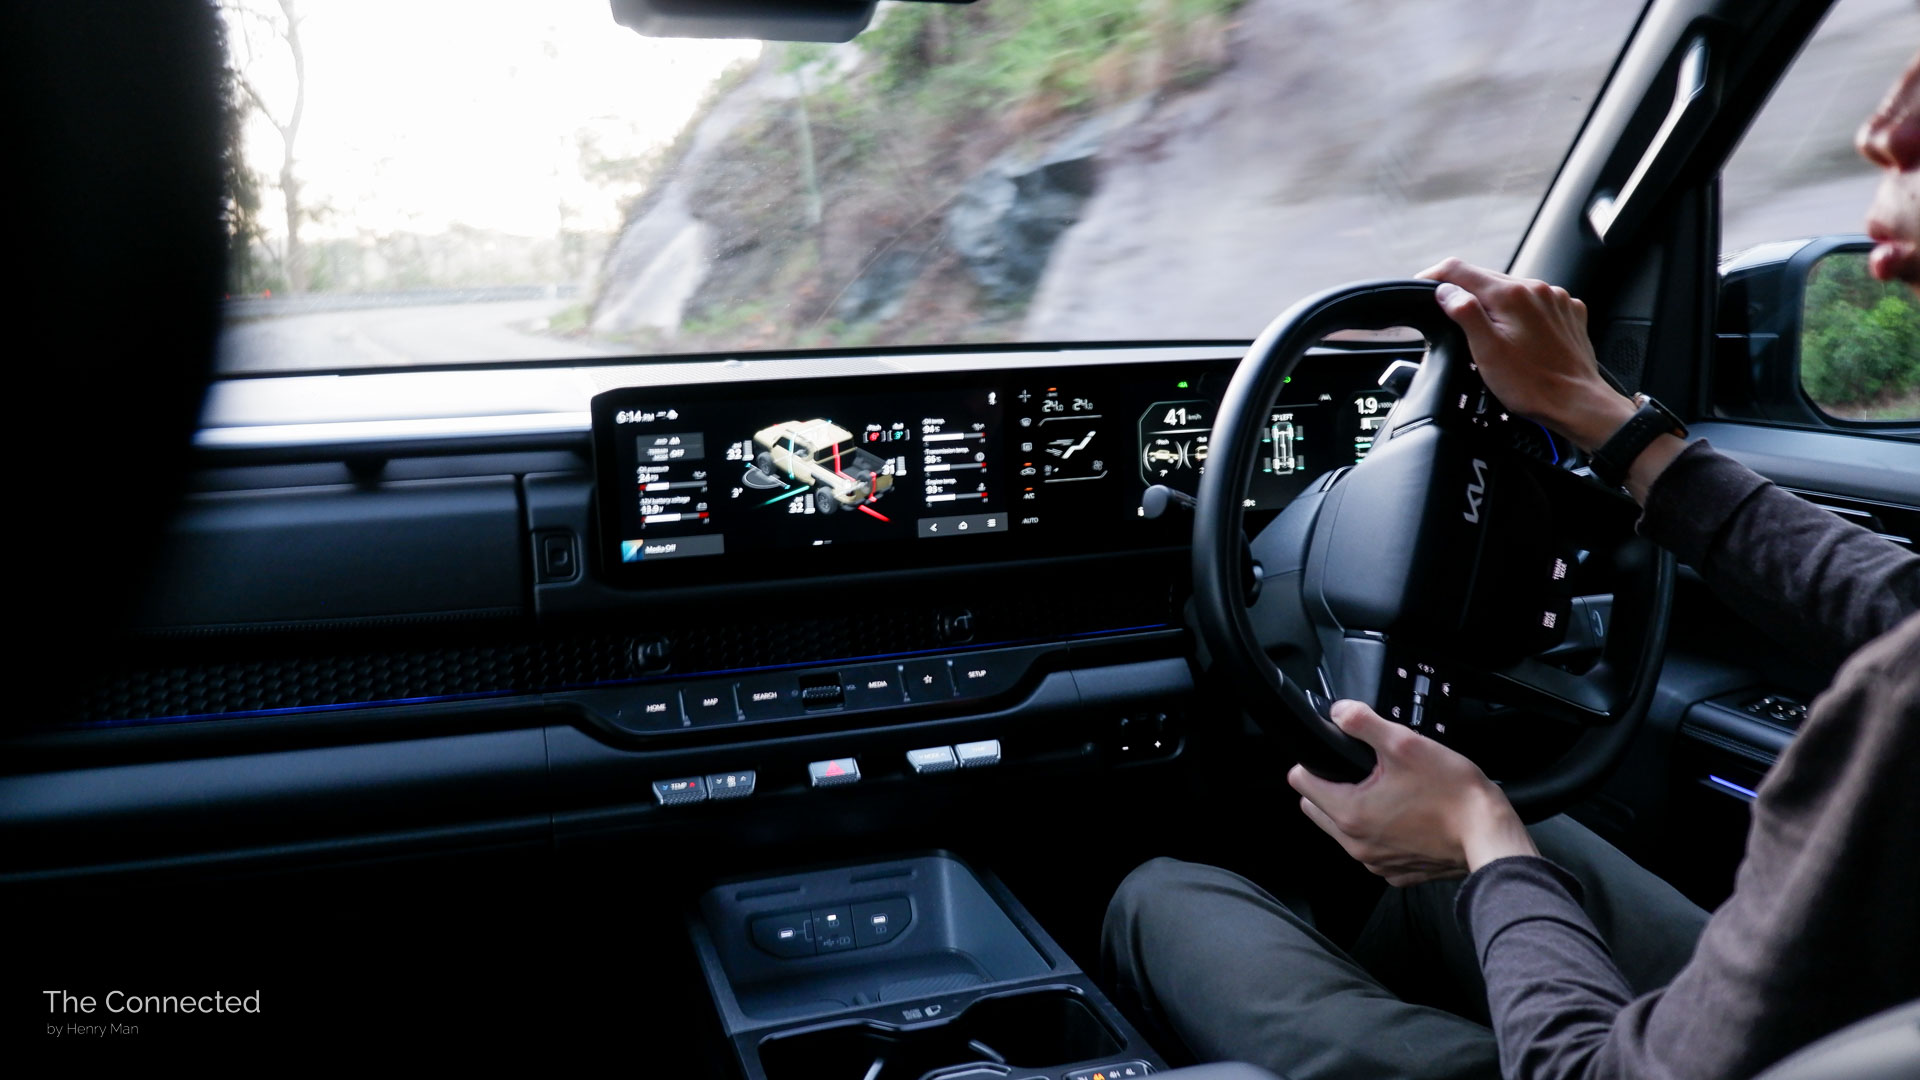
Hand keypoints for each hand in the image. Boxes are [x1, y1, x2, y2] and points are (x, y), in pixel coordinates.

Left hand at [1287, 700, 1536, 886]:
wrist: (1491, 836)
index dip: (1312, 760)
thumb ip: (1362, 723)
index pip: (1300, 781)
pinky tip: (1404, 815)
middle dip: (1329, 785)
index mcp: (1350, 812)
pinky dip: (1380, 832)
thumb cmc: (1454, 795)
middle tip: (1361, 770)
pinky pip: (1372, 848)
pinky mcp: (1396, 872)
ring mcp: (1375, 862)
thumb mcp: (1405, 744)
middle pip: (1316, 807)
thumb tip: (1338, 712)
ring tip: (1387, 790)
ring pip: (1342, 829)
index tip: (1334, 754)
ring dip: (1354, 809)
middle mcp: (1356, 844)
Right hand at [1414, 258, 1633, 453]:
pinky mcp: (1568, 312)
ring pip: (1512, 289)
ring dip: (1493, 303)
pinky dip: (1520, 312)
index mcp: (1512, 295)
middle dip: (1463, 291)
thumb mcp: (1486, 352)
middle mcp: (1537, 289)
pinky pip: (1535, 302)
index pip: (1460, 270)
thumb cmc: (1532, 385)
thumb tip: (1446, 290)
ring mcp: (1556, 300)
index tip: (1422, 287)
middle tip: (1447, 314)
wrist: (1578, 404)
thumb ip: (1464, 313)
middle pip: (1487, 278)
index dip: (1435, 276)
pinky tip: (1518, 335)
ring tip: (1486, 332)